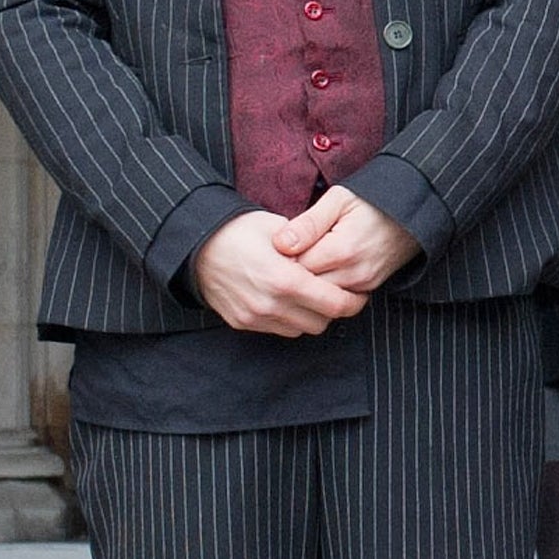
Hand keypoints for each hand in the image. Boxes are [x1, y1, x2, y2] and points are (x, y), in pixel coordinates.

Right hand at [193, 210, 368, 335]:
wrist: (198, 246)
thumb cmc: (241, 231)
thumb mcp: (280, 229)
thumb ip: (310, 246)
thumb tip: (334, 256)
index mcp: (284, 279)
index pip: (333, 303)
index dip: (353, 301)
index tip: (360, 294)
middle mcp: (270, 304)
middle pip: (321, 321)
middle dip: (334, 309)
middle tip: (339, 293)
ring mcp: (254, 316)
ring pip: (301, 329)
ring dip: (312, 316)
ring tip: (314, 295)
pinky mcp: (242, 323)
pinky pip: (278, 330)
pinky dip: (290, 319)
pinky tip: (291, 300)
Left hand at [275, 185, 420, 292]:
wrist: (414, 211)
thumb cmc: (373, 201)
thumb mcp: (339, 199)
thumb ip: (308, 222)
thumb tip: (279, 244)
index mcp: (342, 250)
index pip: (295, 267)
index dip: (282, 257)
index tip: (280, 245)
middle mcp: (354, 274)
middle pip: (305, 287)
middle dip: (292, 273)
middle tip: (287, 255)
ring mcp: (363, 285)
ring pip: (320, 297)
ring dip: (309, 282)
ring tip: (306, 260)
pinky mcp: (368, 290)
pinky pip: (336, 299)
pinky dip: (325, 288)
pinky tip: (322, 270)